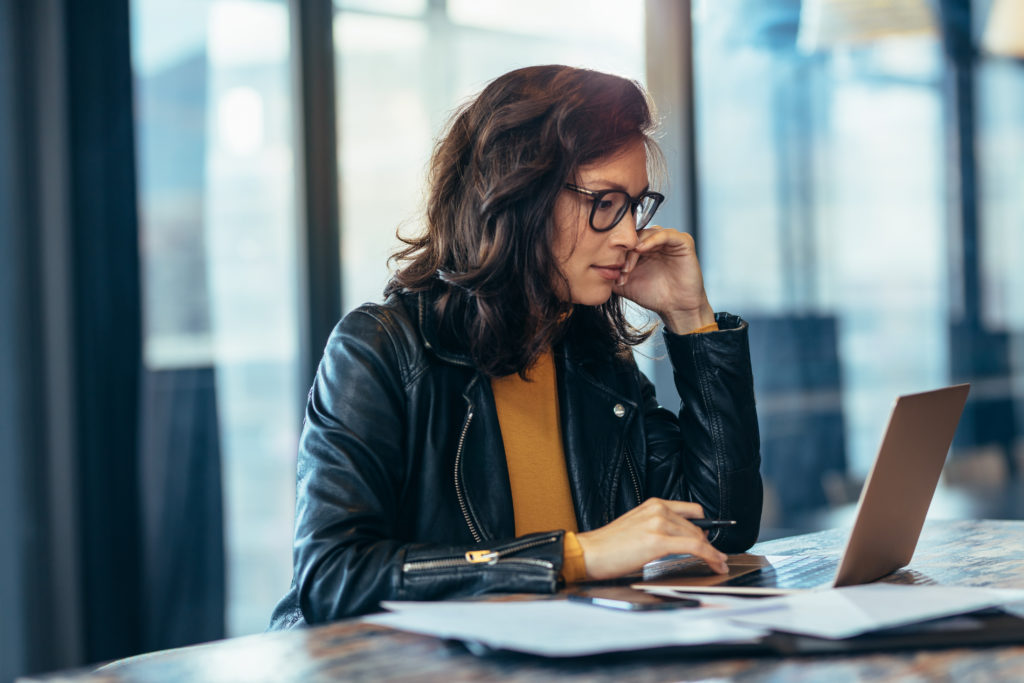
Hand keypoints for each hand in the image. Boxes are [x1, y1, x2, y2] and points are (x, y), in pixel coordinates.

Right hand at [574, 498, 728, 580]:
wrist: (590, 553)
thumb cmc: (609, 546)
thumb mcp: (637, 527)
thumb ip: (658, 526)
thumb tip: (680, 538)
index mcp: (653, 504)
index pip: (691, 510)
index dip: (706, 526)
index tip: (712, 539)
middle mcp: (658, 509)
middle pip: (697, 526)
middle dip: (708, 544)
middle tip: (715, 558)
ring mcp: (658, 523)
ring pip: (698, 537)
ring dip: (712, 552)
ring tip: (718, 563)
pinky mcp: (658, 540)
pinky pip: (695, 546)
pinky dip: (710, 555)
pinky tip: (716, 563)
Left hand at [613, 227, 714, 333]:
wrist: (675, 308)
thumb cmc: (653, 296)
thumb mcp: (624, 284)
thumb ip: (609, 273)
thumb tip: (590, 268)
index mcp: (642, 248)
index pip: (625, 240)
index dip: (616, 253)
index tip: (610, 271)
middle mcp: (655, 241)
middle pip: (634, 235)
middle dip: (624, 252)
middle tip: (619, 269)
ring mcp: (669, 240)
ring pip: (647, 233)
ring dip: (634, 248)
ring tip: (628, 265)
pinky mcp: (683, 241)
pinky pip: (665, 234)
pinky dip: (651, 240)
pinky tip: (640, 249)